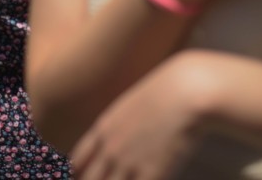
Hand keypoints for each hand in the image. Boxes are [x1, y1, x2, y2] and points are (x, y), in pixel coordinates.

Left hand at [71, 52, 214, 179]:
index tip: (80, 177)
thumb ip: (119, 128)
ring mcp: (129, 162)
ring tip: (127, 178)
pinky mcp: (152, 172)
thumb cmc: (164, 96)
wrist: (185, 91)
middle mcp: (110, 148)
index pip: (76, 162)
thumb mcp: (131, 107)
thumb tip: (114, 143)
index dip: (76, 174)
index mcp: (102, 130)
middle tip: (104, 178)